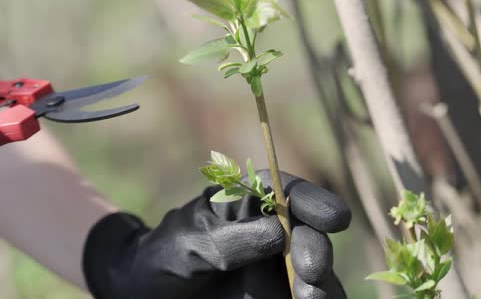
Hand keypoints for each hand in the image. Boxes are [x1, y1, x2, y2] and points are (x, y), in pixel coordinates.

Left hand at [83, 170, 350, 298]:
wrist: (146, 296)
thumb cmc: (162, 259)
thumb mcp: (185, 245)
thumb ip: (226, 240)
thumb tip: (278, 234)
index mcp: (247, 205)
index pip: (286, 193)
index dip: (313, 201)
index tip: (334, 218)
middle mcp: (271, 235)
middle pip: (307, 236)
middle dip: (315, 249)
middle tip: (311, 269)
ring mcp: (276, 271)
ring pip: (315, 275)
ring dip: (321, 285)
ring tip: (311, 298)